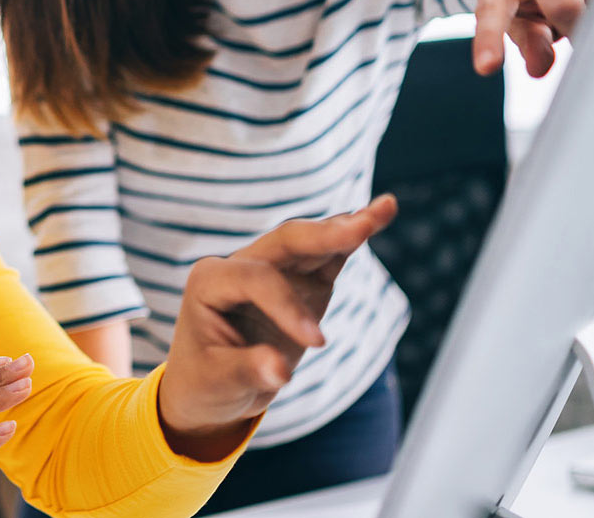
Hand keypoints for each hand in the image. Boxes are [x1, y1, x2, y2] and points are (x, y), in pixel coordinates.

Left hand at [156, 195, 397, 457]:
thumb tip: (280, 372)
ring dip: (347, 227)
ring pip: (310, 242)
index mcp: (210, 281)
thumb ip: (248, 371)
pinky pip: (327, 255)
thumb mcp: (218, 383)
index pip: (257, 279)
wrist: (211, 386)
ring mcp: (272, 269)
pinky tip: (379, 215)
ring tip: (386, 207)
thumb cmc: (207, 382)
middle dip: (324, 234)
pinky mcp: (300, 280)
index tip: (318, 343)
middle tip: (363, 227)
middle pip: (285, 242)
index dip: (289, 306)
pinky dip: (352, 239)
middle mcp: (239, 265)